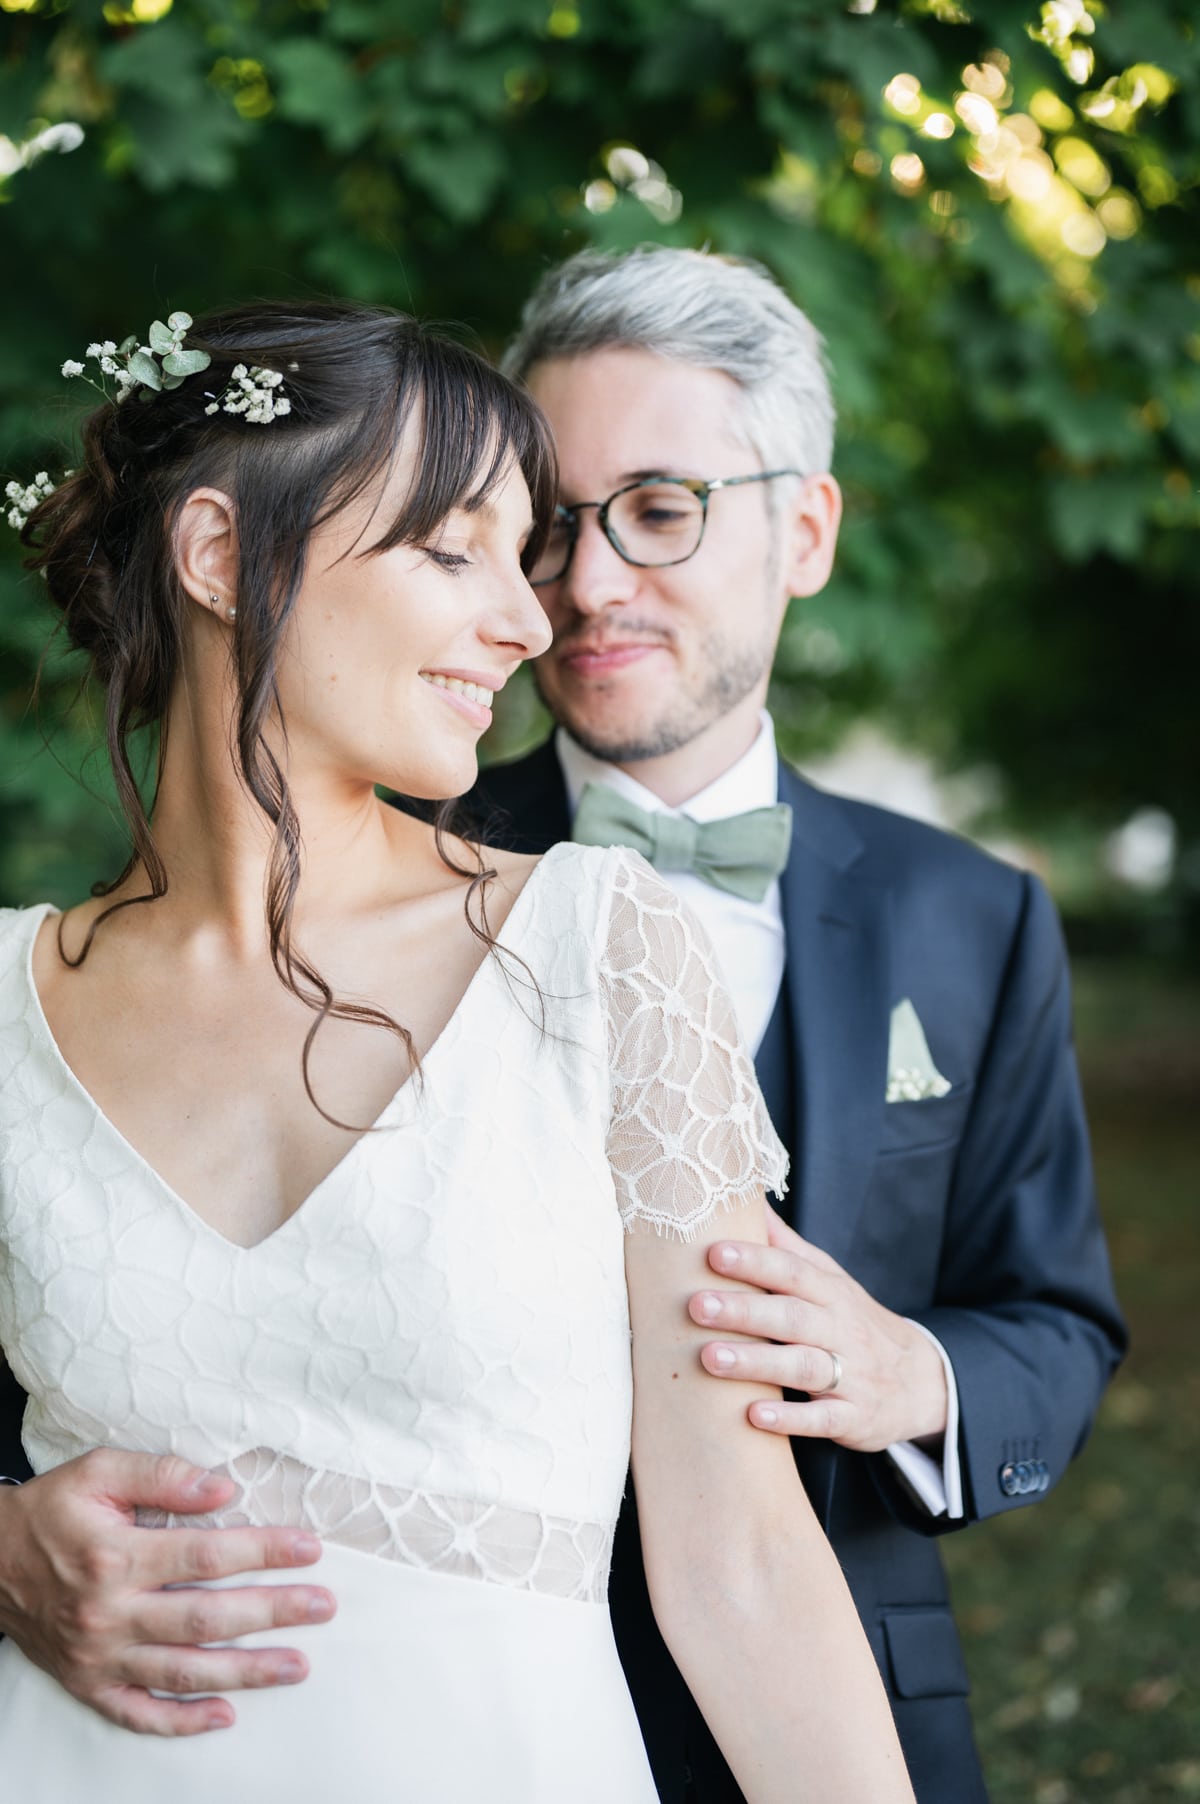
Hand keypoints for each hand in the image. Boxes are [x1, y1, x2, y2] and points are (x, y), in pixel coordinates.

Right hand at [0, 1449, 335, 1734]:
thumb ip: (161, 1474)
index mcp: (116, 1556)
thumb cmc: (51, 1510)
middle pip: (206, 1617)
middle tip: (322, 1608)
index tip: (309, 1549)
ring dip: (244, 1672)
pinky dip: (182, 1721)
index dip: (264, 1551)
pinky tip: (225, 1716)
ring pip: (182, 1672)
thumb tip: (222, 1489)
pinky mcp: (86, 1684)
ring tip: (296, 1666)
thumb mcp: (98, 1472)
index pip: (206, 1556)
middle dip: (272, 1613)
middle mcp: (109, 1613)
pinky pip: (137, 1713)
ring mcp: (98, 1656)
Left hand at [688, 1206, 947, 1451]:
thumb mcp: (830, 1280)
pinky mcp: (855, 1417)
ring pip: (803, 1365)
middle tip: (696, 1305)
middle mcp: (842, 1329)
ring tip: (709, 1358)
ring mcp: (852, 1374)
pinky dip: (790, 1418)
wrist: (921, 1382)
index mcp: (830, 1292)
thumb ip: (787, 1247)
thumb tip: (746, 1202)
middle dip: (743, 1310)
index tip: (712, 1252)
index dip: (754, 1260)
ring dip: (756, 1362)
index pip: (792, 1270)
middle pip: (792, 1315)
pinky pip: (824, 1419)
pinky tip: (753, 1416)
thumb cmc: (855, 1323)